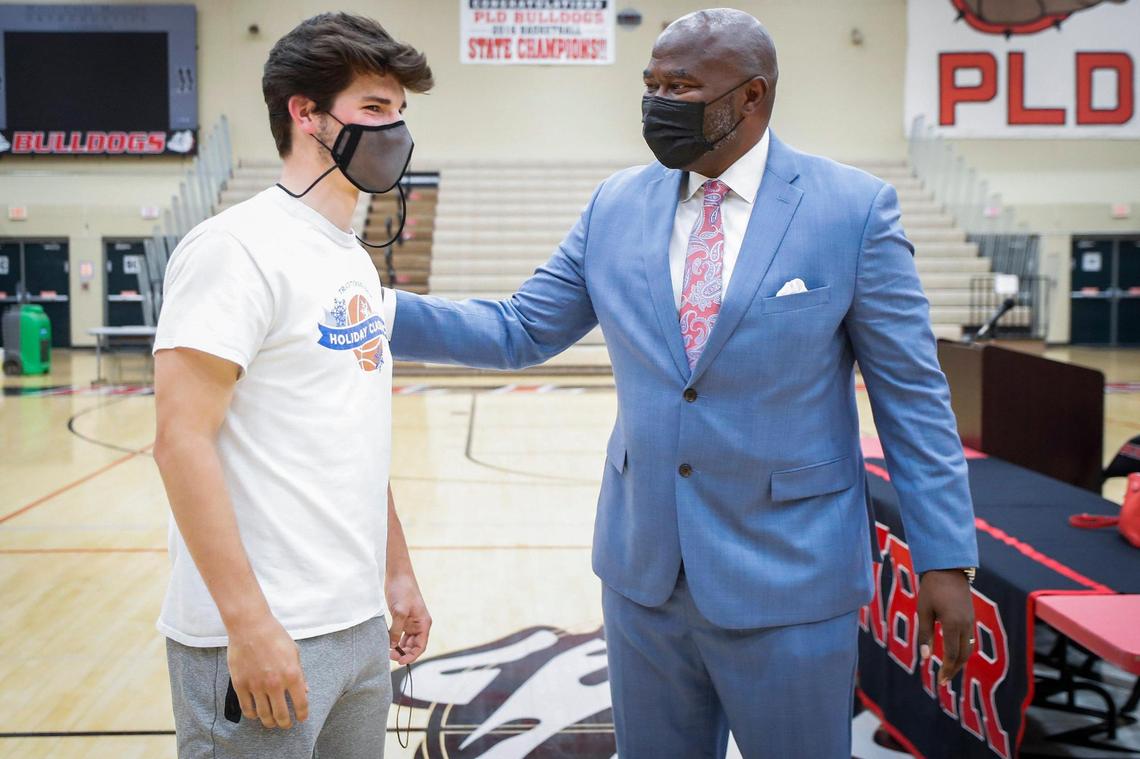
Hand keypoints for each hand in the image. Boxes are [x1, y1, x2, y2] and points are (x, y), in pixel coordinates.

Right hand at [227, 614, 308, 728]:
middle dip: (285, 723)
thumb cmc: (275, 636)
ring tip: (271, 722)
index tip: (301, 718)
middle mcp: (275, 683)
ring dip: (269, 722)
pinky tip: (256, 713)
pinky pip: (247, 708)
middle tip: (285, 724)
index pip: (301, 704)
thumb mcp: (294, 652)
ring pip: (264, 715)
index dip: (302, 715)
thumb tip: (304, 691)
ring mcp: (256, 685)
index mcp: (292, 674)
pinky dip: (253, 714)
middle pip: (281, 715)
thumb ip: (300, 674)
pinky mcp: (240, 685)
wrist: (250, 626)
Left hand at [386, 572, 430, 665]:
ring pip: (407, 641)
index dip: (411, 656)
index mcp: (424, 623)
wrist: (397, 574)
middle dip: (404, 653)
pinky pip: (400, 634)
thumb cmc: (402, 590)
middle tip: (389, 655)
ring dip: (399, 648)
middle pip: (414, 646)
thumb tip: (392, 646)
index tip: (400, 661)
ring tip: (387, 651)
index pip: (420, 646)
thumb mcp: (399, 612)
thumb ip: (396, 630)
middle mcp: (419, 624)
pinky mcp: (403, 619)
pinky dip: (394, 639)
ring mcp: (411, 622)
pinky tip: (387, 642)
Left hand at [918, 569, 975, 684]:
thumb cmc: (932, 589)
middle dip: (955, 670)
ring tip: (948, 671)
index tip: (939, 681)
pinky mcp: (970, 617)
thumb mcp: (924, 611)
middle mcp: (965, 625)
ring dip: (959, 662)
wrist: (948, 569)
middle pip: (964, 655)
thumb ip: (925, 635)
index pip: (952, 655)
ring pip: (969, 648)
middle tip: (944, 680)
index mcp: (953, 624)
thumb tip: (926, 657)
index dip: (947, 670)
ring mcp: (970, 621)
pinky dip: (962, 650)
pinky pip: (969, 639)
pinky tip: (954, 655)